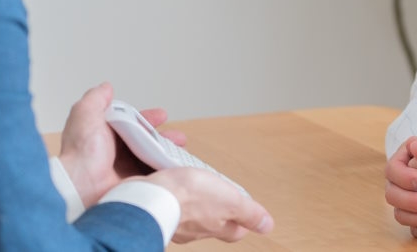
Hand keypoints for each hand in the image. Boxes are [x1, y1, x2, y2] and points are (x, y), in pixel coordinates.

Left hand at [57, 82, 187, 206]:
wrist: (83, 184)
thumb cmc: (82, 151)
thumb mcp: (85, 114)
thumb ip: (96, 98)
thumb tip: (106, 87)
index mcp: (106, 136)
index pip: (133, 124)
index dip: (149, 119)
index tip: (163, 115)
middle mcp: (117, 154)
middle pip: (147, 142)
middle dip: (166, 138)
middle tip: (179, 138)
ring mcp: (126, 171)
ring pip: (154, 158)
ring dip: (170, 153)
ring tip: (182, 152)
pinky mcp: (135, 185)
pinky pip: (155, 175)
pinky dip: (167, 170)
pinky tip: (178, 167)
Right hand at [146, 168, 273, 242]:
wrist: (148, 197)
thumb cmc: (188, 198)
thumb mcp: (230, 201)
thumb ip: (249, 213)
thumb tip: (267, 225)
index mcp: (216, 226)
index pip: (235, 231)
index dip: (242, 221)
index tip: (246, 212)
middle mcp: (195, 230)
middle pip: (212, 225)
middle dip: (217, 212)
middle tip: (221, 197)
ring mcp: (174, 222)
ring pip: (190, 216)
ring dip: (193, 202)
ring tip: (196, 186)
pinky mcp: (156, 210)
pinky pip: (169, 206)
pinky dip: (172, 196)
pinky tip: (172, 185)